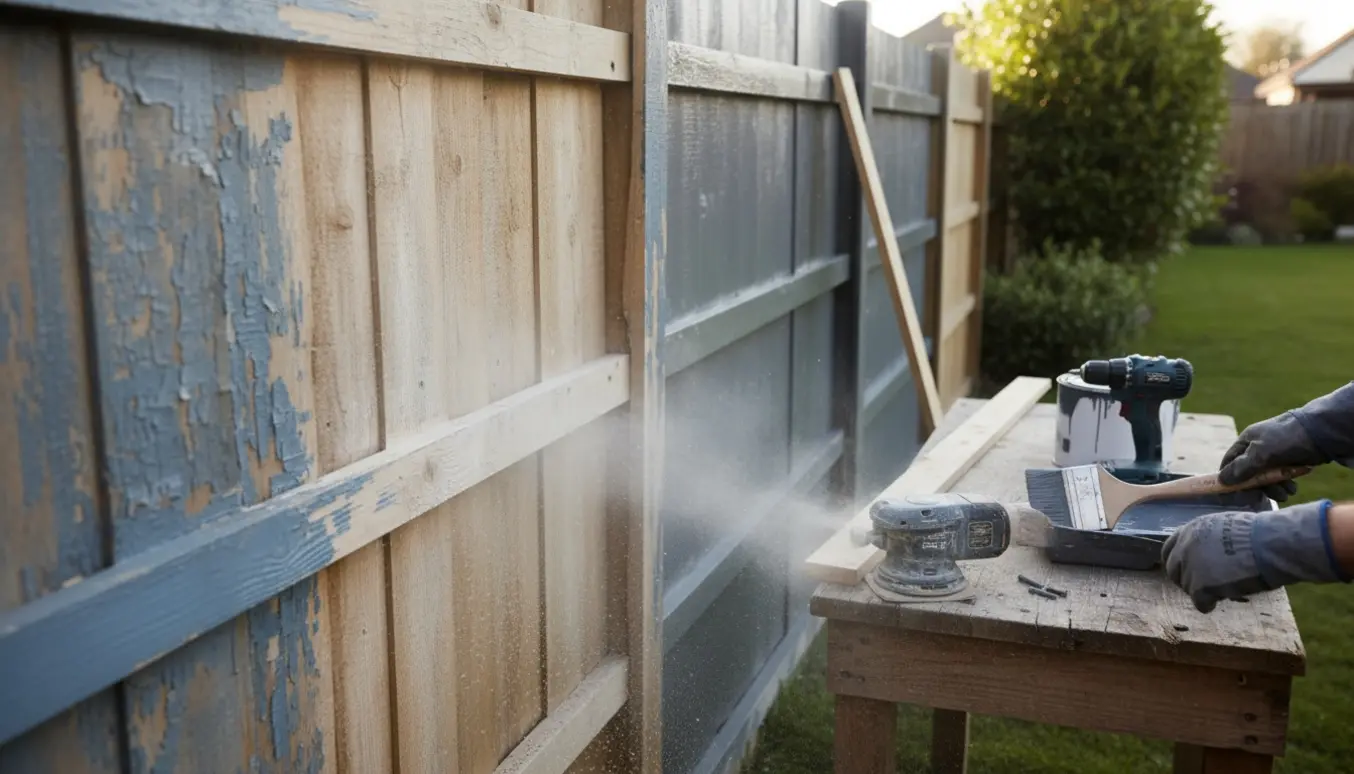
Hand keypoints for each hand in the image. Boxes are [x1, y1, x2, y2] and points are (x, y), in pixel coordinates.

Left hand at [1162, 500, 1338, 612]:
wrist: (1268, 544)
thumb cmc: (1258, 535)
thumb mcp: (1224, 527)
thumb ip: (1208, 539)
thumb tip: (1208, 551)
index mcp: (1190, 530)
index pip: (1169, 550)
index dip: (1177, 562)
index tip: (1186, 570)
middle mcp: (1185, 547)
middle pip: (1173, 570)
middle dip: (1186, 579)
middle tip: (1203, 586)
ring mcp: (1191, 567)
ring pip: (1188, 587)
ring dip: (1202, 591)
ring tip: (1223, 589)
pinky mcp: (1201, 586)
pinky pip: (1199, 602)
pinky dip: (1207, 605)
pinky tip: (1215, 604)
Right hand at [1219, 412, 1327, 501]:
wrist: (1320, 433)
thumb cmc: (1285, 439)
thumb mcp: (1260, 453)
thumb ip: (1241, 468)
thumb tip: (1222, 481)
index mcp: (1246, 442)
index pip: (1229, 462)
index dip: (1227, 477)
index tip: (1230, 493)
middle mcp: (1257, 450)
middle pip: (1249, 474)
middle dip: (1258, 486)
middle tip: (1264, 495)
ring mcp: (1273, 457)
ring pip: (1266, 479)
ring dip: (1274, 489)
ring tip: (1286, 492)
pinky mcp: (1288, 463)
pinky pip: (1280, 479)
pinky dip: (1285, 485)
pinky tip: (1292, 487)